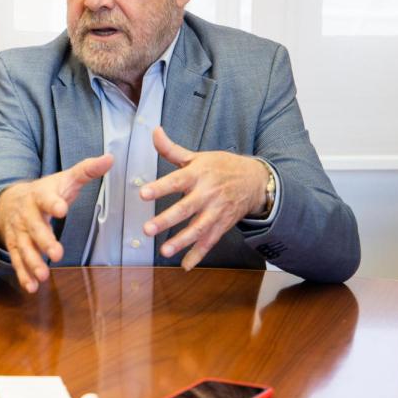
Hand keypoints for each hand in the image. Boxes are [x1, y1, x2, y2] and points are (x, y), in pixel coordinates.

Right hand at [0, 154, 112, 292]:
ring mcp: (19, 232)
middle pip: (34, 228)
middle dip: (44, 241)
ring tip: (44, 275)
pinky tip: (32, 287)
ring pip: (24, 247)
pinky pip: (17, 260)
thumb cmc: (45, 192)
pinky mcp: (15, 245)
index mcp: (39, 195)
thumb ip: (86, 170)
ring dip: (32, 262)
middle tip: (57, 254)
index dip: (53, 203)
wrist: (9, 201)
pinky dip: (23, 274)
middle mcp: (26, 214)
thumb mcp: (65, 179)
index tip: (62, 209)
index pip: (45, 198)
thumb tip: (110, 158)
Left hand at [140, 126, 267, 270]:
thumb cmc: (221, 167)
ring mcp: (216, 212)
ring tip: (164, 251)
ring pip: (198, 229)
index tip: (143, 194)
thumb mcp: (197, 157)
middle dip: (166, 220)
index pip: (176, 181)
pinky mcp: (222, 226)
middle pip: (185, 209)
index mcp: (198, 175)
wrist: (255, 180)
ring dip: (182, 242)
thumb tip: (153, 131)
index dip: (160, 188)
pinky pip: (209, 242)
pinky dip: (198, 255)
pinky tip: (184, 265)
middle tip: (147, 229)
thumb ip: (171, 149)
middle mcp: (207, 195)